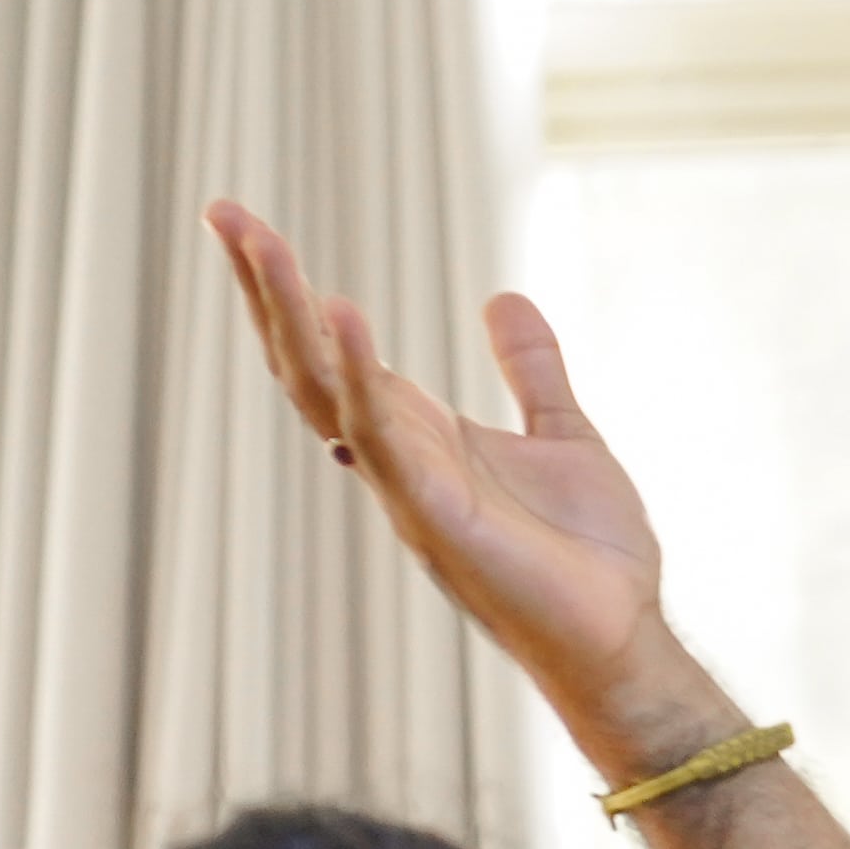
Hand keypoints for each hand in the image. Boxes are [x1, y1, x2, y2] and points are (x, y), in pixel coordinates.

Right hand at [208, 202, 667, 722]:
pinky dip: (359, 379)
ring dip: (290, 316)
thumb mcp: (563, 434)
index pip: (333, 352)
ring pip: (326, 392)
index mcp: (421, 435)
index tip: (246, 224)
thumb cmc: (589, 556)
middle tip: (224, 211)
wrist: (625, 637)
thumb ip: (530, 369)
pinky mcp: (438, 518)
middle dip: (266, 289)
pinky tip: (342, 314)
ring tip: (261, 241)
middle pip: (307, 362)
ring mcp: (409, 489)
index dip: (291, 292)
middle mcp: (398, 458)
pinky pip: (382, 442)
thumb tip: (504, 297)